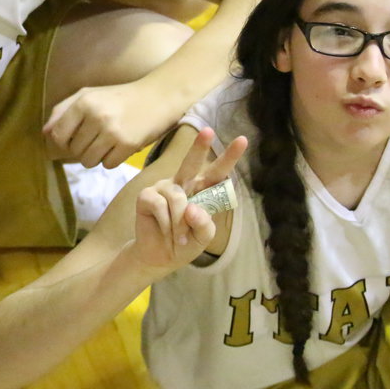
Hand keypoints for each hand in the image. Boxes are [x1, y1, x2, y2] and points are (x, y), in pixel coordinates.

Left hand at [43, 81, 176, 167]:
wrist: (158, 97)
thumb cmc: (119, 97)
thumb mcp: (89, 94)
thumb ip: (63, 110)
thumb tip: (44, 132)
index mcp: (83, 102)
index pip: (58, 135)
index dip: (62, 142)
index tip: (71, 140)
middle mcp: (96, 117)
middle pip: (73, 151)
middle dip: (81, 148)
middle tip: (95, 138)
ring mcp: (112, 132)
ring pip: (88, 161)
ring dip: (95, 156)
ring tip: (106, 143)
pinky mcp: (128, 145)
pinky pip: (107, 165)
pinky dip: (111, 160)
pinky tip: (119, 146)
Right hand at [126, 128, 246, 273]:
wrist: (160, 257)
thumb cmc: (186, 243)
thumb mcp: (203, 238)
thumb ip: (204, 224)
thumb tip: (191, 208)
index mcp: (203, 191)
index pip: (218, 173)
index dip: (229, 157)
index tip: (242, 140)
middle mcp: (184, 183)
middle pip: (191, 163)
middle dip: (199, 147)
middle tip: (208, 131)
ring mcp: (164, 187)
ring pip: (177, 198)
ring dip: (180, 223)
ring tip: (180, 237)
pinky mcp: (146, 195)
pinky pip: (160, 206)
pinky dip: (166, 224)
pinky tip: (166, 231)